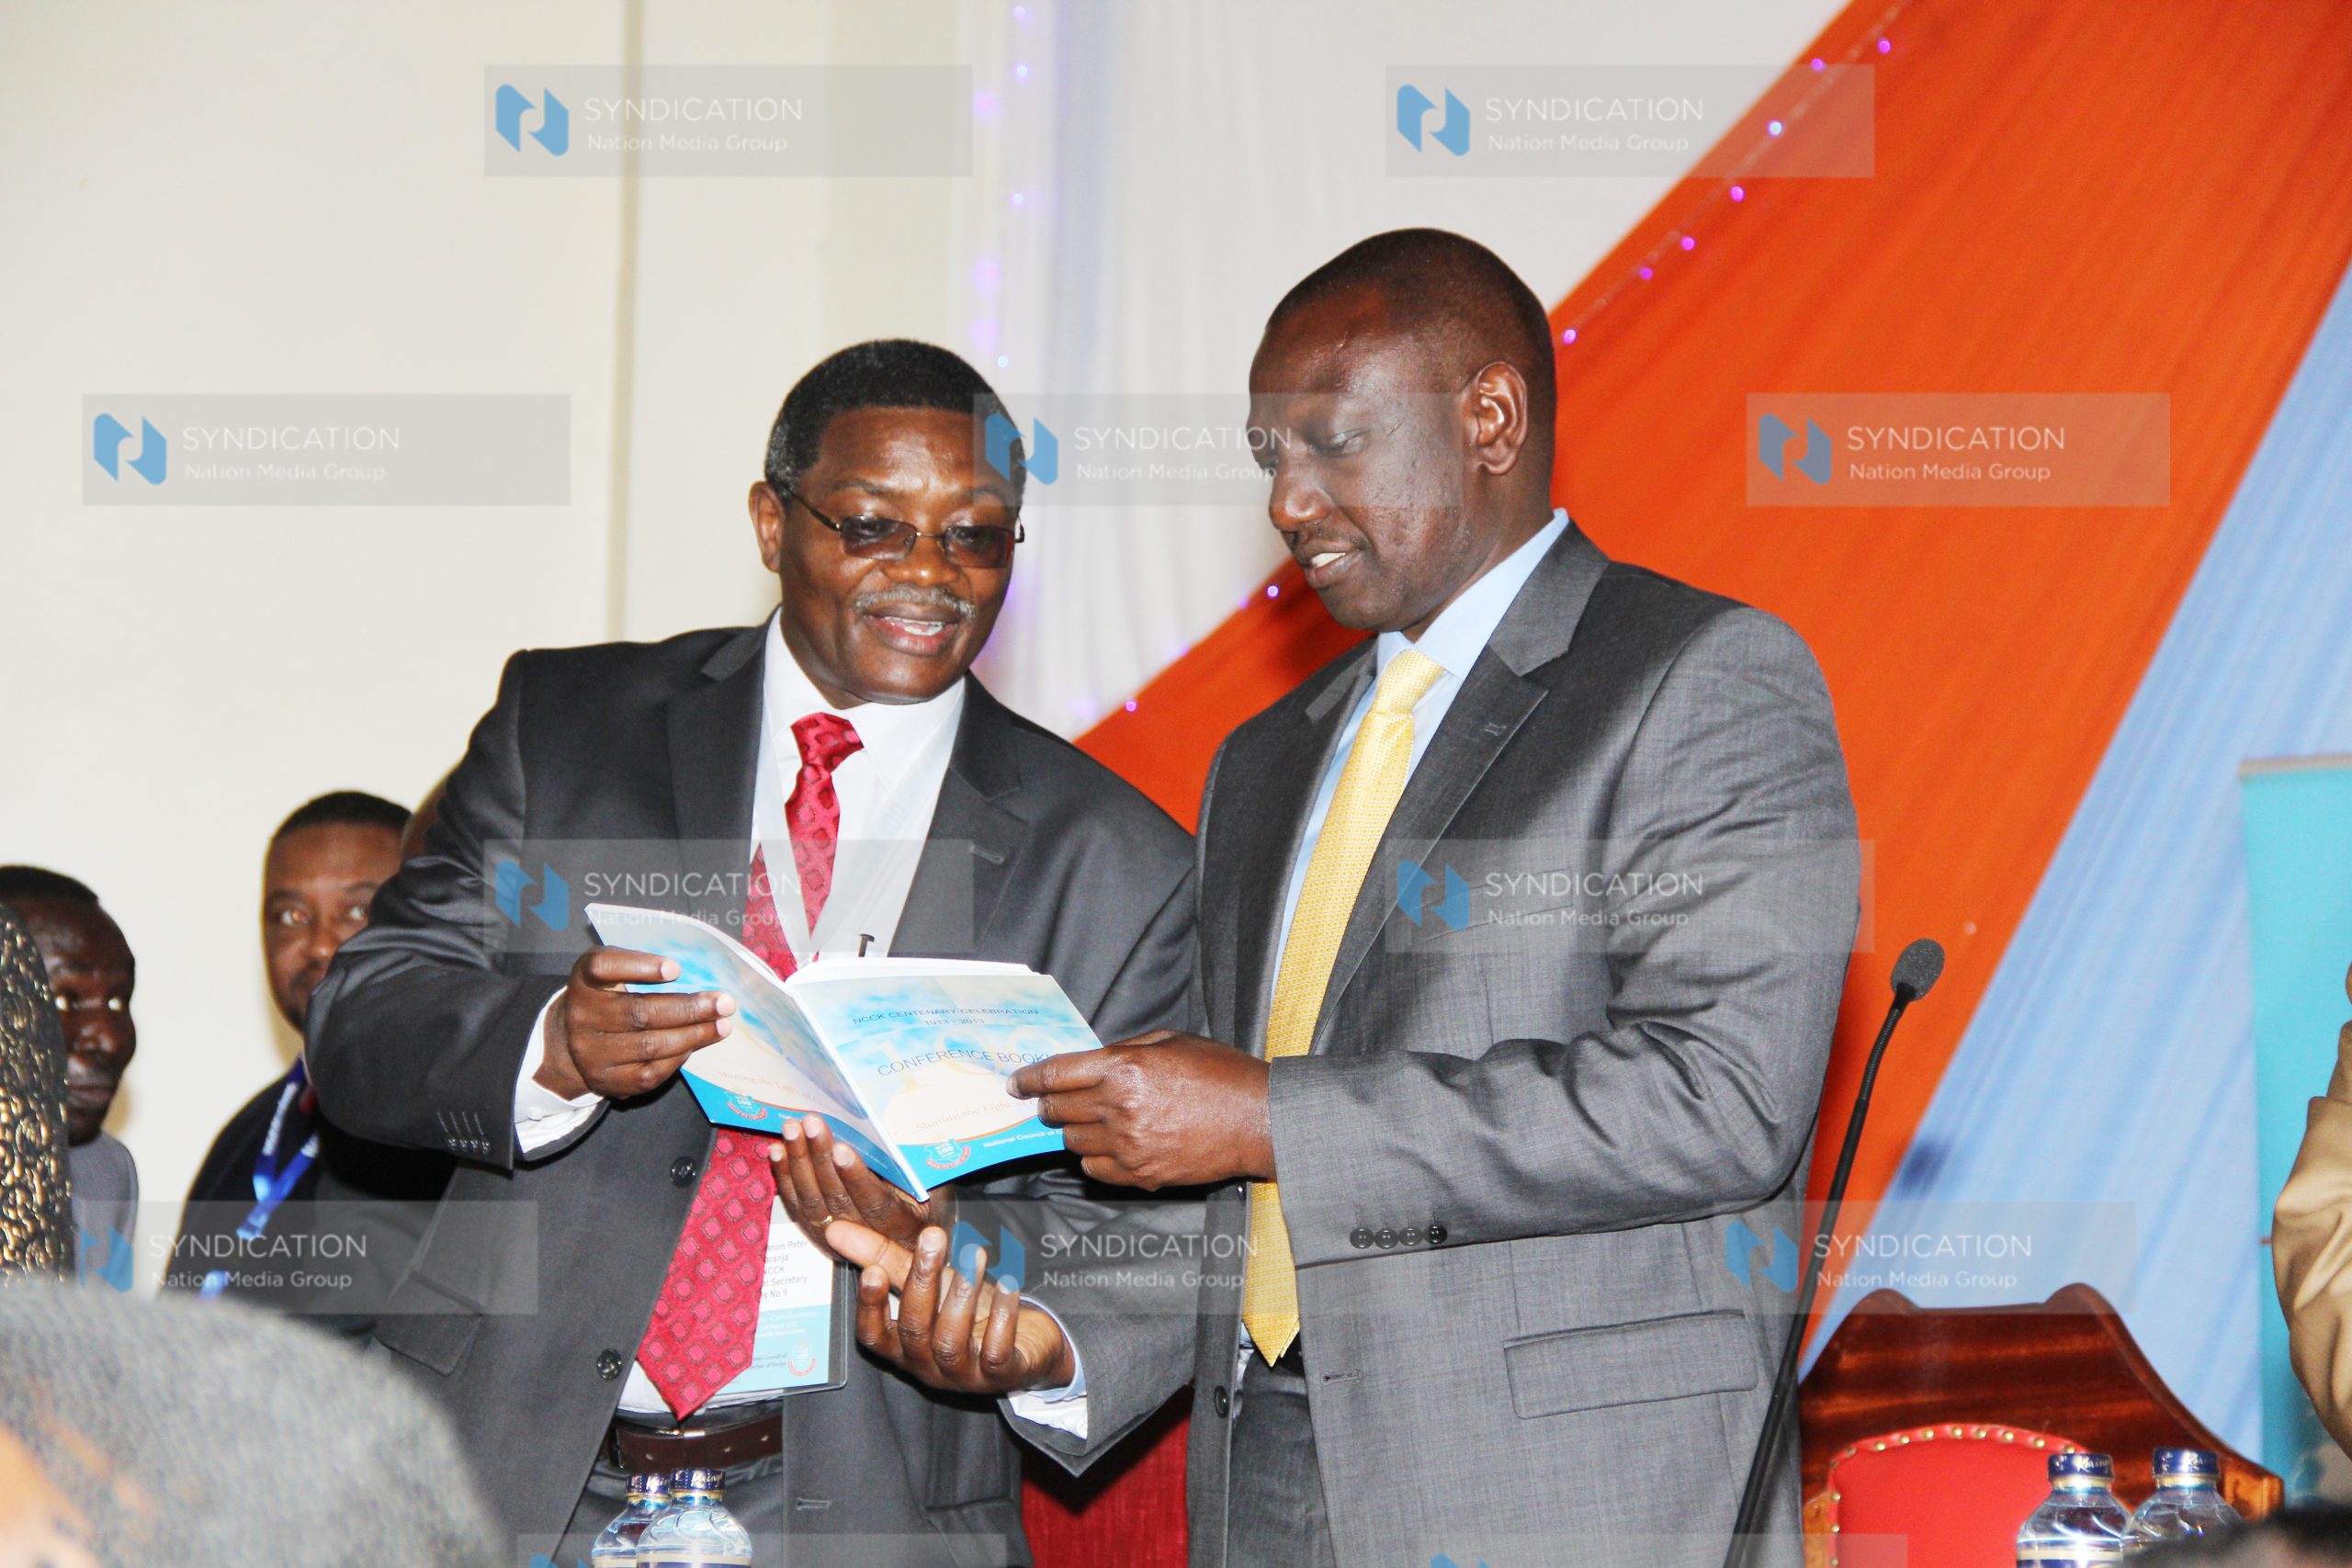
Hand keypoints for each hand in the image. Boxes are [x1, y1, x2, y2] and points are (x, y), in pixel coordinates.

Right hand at [534, 947, 734, 1100]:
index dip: (640, 966)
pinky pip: (650, 1073)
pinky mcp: (606, 1080)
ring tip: (722, 1025)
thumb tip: (698, 973)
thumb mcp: (614, 972)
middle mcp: (582, 1015)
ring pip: (650, 1045)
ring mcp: (590, 1052)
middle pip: (639, 1012)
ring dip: (693, 1035)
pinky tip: (698, 1044)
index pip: (603, 967)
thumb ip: (643, 966)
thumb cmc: (608, 996)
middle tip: (724, 1003)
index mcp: (584, 979)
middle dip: (688, 1008)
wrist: (575, 1039)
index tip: (677, 969)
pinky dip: (679, 1057)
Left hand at [771, 1113, 944, 1259]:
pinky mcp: (819, 1233)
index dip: (857, 1178)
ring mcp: (841, 1239)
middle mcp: (871, 1239)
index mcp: (905, 1226)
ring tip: (792, 1129)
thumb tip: (907, 1121)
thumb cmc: (928, 1195)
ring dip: (799, 1163)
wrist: (913, 1236)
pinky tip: (777, 1150)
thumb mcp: (935, 1181)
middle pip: (839, 1201)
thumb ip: (919, 1162)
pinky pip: (798, 1206)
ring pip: (814, 1203)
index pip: (877, 1204)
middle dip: (822, 1159)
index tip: (843, 1148)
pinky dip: (786, 1177)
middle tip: (813, 1123)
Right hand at [827, 1220, 1076, 1394]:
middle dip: (922, 1281)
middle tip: (933, 1236)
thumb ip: (883, 1259)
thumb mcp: (925, 1283)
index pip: (875, 1336)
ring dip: (961, 1294)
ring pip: (951, 1341)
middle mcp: (928, 1366)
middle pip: (915, 1330)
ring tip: (975, 1254)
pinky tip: (1009, 1286)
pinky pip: (996, 1352)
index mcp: (903, 1347)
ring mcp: (964, 1376)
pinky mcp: (1001, 1375)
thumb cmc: (964, 1311)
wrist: (1025, 1345)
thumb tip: (834, 1228)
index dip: (870, 1307)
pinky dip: (1002, 1317)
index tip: (872, 1271)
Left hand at [1008, 1029, 1271, 1188]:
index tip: (1017, 1083)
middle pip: (1057, 1110)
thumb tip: (1091, 1064)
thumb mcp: (1171, 1041)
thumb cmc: (1220, 1073)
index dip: (1029, 1079)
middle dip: (1049, 1105)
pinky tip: (1112, 1146)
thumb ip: (1125, 1050)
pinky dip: (1095, 1158)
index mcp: (1123, 1068)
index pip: (1055, 1074)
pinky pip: (1095, 1170)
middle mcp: (1118, 1107)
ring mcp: (1128, 1145)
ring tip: (1095, 1122)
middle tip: (1051, 1103)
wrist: (1258, 1119)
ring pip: (1073, 1143)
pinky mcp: (1140, 1174)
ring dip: (1076, 1131)